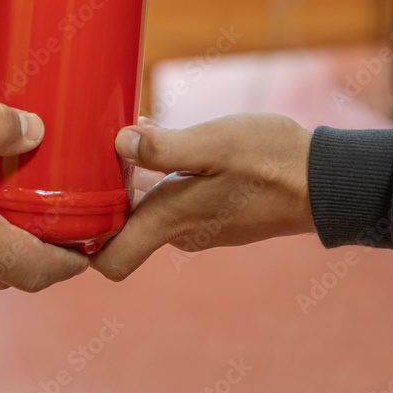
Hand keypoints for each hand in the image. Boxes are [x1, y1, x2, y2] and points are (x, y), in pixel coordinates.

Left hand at [91, 115, 314, 280]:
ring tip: (112, 132)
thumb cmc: (273, 160)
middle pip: (120, 227)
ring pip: (143, 207)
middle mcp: (180, 230)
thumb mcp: (217, 144)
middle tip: (83, 148)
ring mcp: (196, 222)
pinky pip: (167, 196)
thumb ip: (167, 146)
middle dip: (100, 194)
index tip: (68, 200)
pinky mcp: (210, 208)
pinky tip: (151, 133)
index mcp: (173, 220)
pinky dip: (152, 172)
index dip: (81, 242)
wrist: (325, 180)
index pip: (110, 260)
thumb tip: (118, 142)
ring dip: (127, 177)